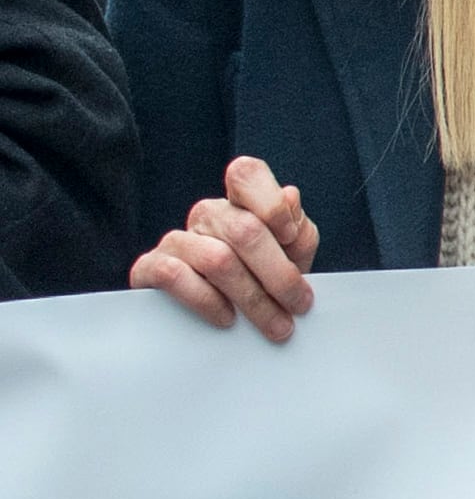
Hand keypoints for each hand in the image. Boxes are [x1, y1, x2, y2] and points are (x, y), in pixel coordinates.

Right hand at [131, 156, 321, 340]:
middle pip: (244, 230)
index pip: (245, 174)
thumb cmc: (265, 283)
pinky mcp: (151, 268)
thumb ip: (298, 232)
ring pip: (217, 259)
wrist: (227, 324)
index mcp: (241, 203)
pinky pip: (175, 276)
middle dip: (279, 274)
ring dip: (253, 298)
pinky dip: (208, 301)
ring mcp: (177, 240)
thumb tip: (289, 196)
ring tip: (275, 325)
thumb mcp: (293, 259)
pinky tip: (227, 318)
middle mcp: (207, 215)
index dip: (270, 202)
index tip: (290, 237)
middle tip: (299, 306)